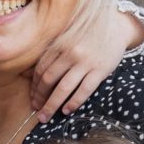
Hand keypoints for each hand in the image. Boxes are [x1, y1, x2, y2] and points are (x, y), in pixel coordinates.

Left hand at [28, 6, 143, 116]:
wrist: (118, 26)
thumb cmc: (88, 34)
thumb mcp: (66, 38)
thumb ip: (49, 54)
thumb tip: (26, 74)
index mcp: (59, 44)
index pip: (41, 69)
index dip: (34, 86)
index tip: (33, 97)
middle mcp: (70, 53)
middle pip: (48, 80)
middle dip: (40, 98)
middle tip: (36, 110)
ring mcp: (85, 62)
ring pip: (63, 88)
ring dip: (52, 105)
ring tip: (45, 117)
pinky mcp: (100, 70)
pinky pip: (84, 90)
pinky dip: (73, 102)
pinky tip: (67, 110)